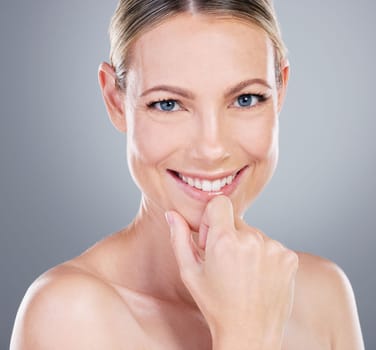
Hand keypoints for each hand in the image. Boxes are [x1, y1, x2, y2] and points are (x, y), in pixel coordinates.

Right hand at [166, 195, 298, 346]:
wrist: (250, 334)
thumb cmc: (216, 305)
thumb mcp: (190, 273)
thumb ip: (180, 238)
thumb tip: (172, 214)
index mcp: (225, 241)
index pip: (219, 202)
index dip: (212, 219)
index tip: (212, 239)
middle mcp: (252, 240)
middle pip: (237, 220)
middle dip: (229, 234)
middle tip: (226, 262)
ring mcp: (274, 248)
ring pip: (255, 233)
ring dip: (247, 246)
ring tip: (243, 273)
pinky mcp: (289, 257)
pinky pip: (271, 245)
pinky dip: (264, 256)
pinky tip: (258, 276)